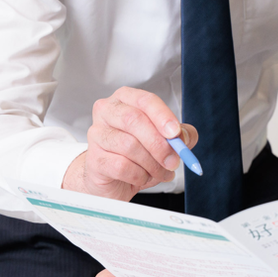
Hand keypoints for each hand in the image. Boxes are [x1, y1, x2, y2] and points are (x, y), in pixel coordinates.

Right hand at [62, 86, 198, 200]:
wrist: (113, 178)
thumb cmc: (137, 153)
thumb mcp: (165, 139)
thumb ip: (180, 134)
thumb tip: (183, 137)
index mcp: (126, 99)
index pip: (145, 101)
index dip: (162, 116)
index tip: (176, 133)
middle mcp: (107, 111)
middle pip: (134, 120)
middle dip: (159, 144)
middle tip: (174, 160)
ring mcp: (97, 134)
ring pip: (129, 145)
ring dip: (153, 164)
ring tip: (162, 172)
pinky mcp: (94, 158)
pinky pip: (121, 166)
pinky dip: (140, 175)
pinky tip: (144, 177)